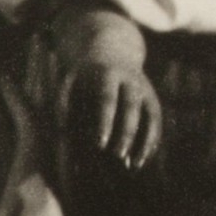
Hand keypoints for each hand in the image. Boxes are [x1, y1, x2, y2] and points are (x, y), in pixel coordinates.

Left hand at [62, 51, 160, 171]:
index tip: (99, 145)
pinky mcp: (153, 99)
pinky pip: (157, 122)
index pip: (107, 100)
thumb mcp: (72, 79)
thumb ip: (65, 101)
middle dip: (126, 134)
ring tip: (134, 166)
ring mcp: (146, 89)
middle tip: (117, 158)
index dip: (104, 123)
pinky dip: (152, 140)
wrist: (112, 49)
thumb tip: (59, 127)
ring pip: (151, 117)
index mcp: (108, 74)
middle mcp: (131, 81)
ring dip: (145, 141)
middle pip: (131, 109)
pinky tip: (144, 159)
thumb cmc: (85, 74)